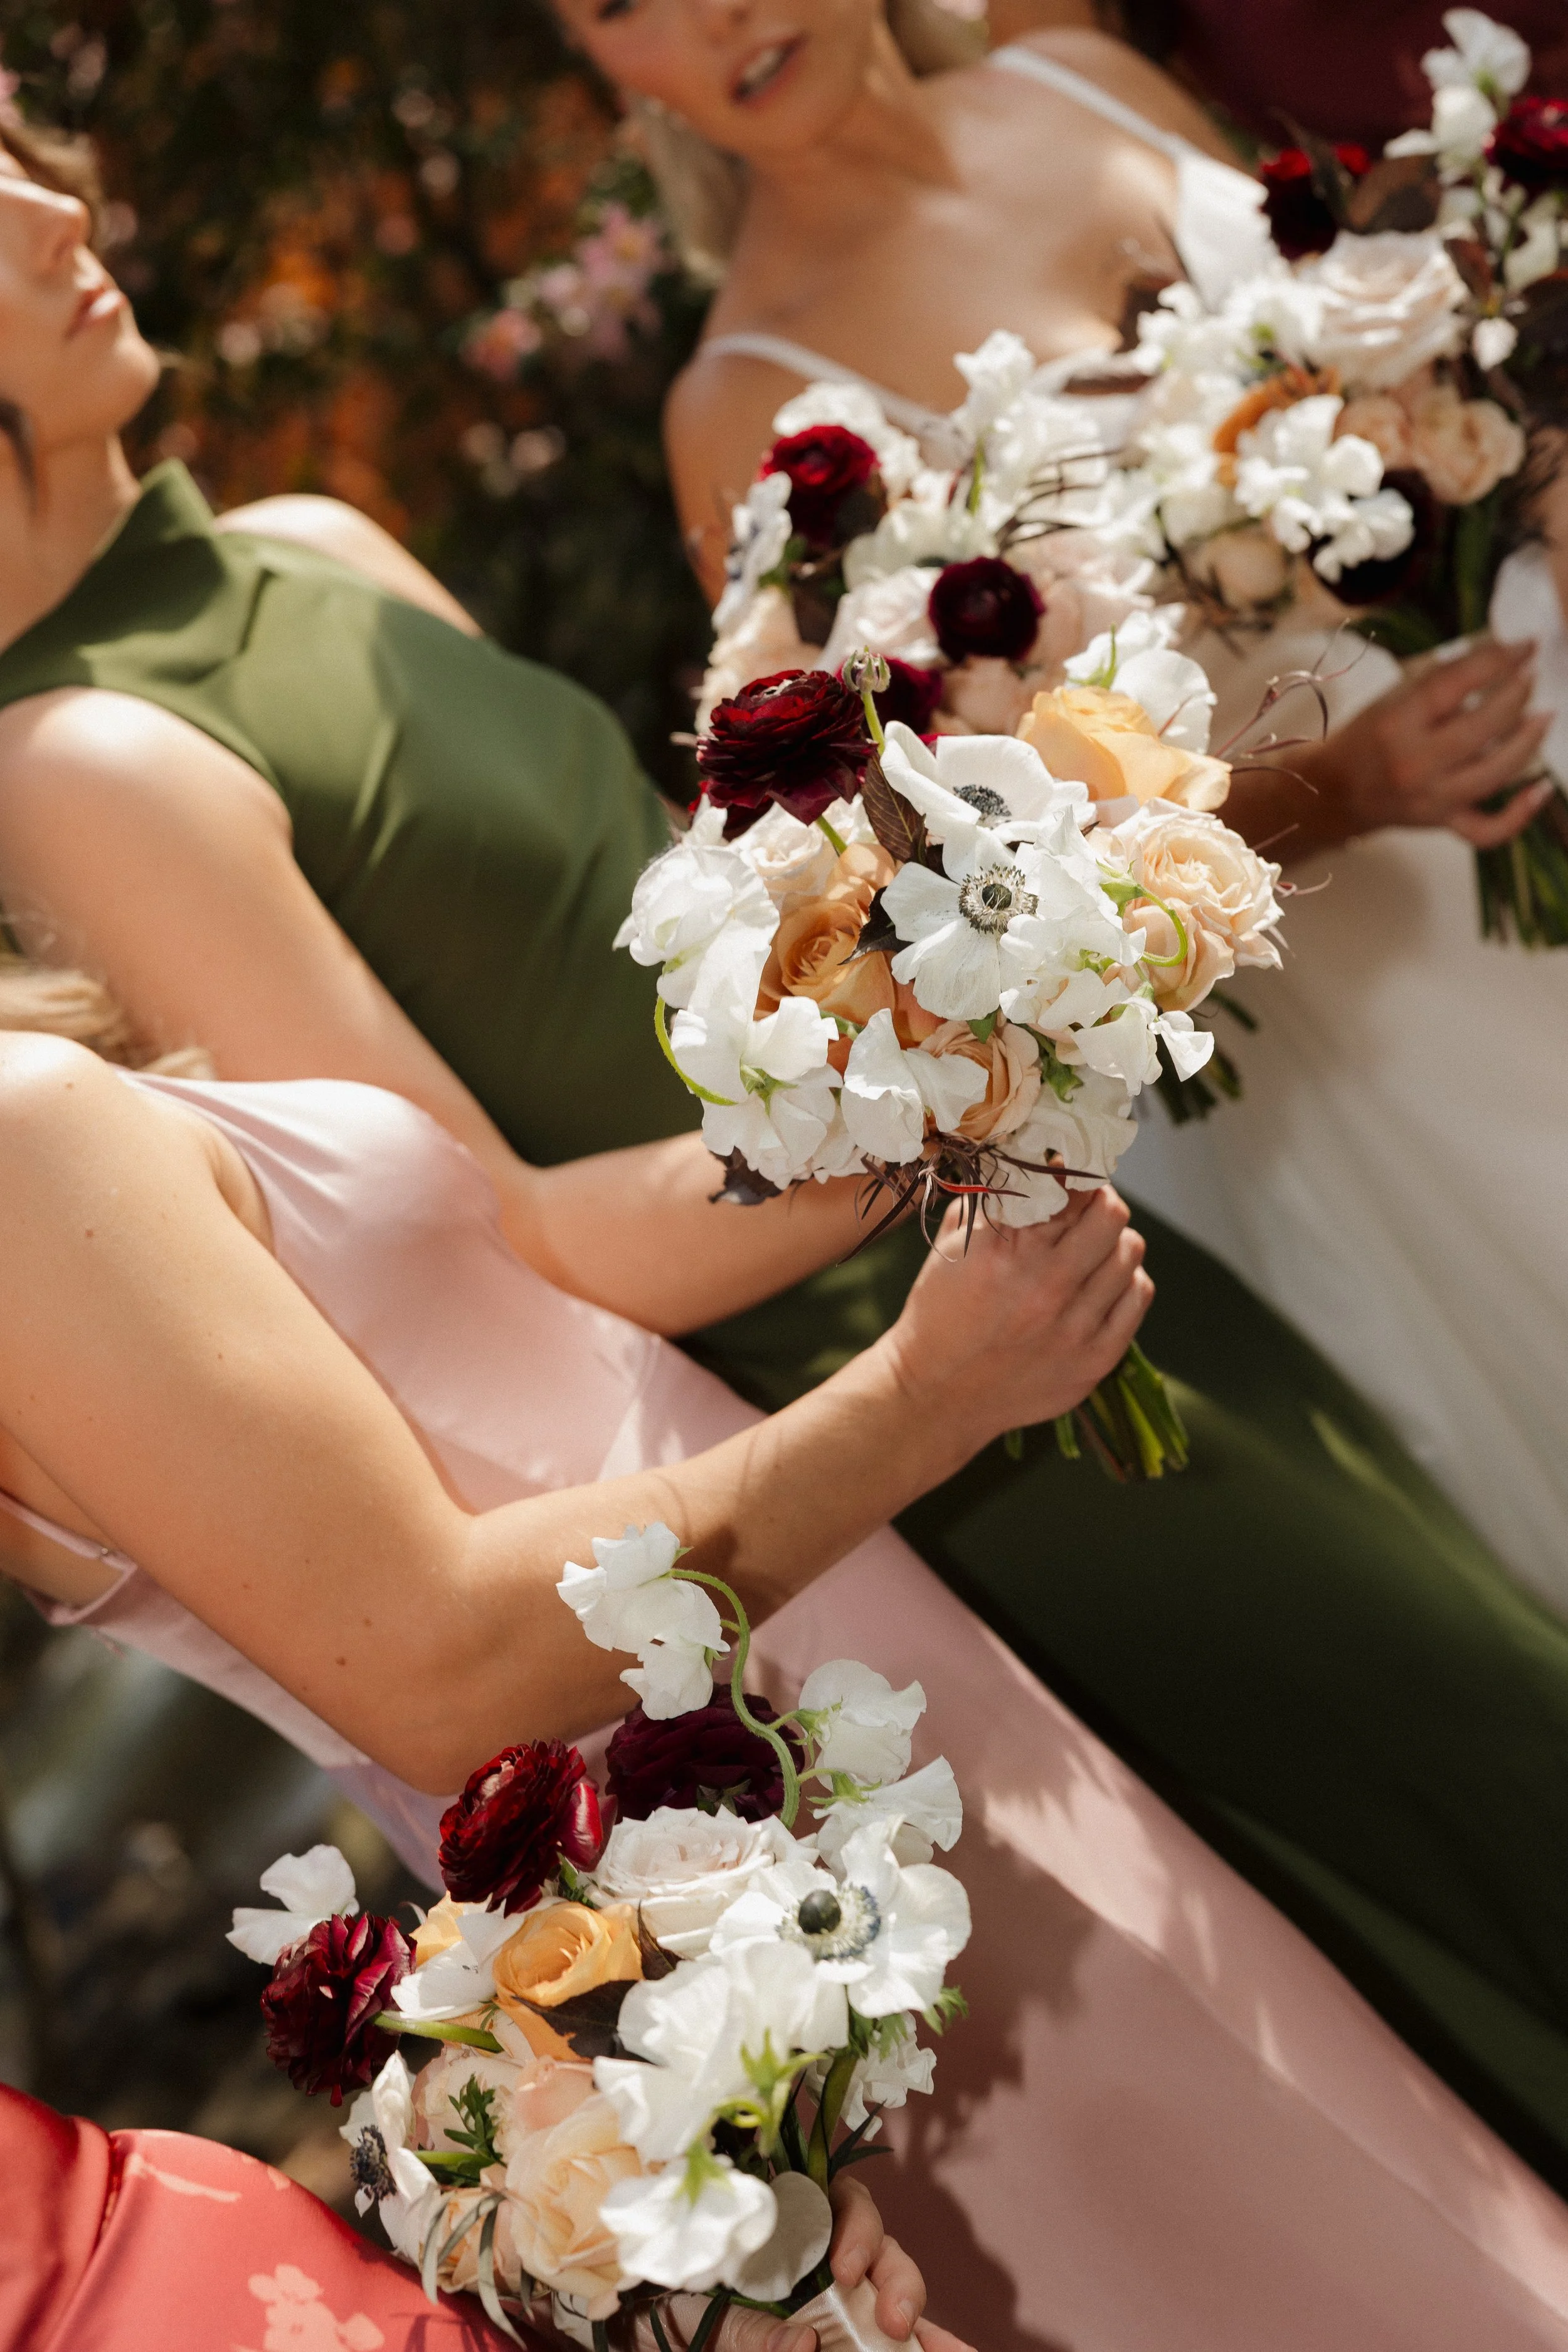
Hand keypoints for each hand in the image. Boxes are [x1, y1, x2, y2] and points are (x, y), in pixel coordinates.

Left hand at [630, 2175, 971, 2351]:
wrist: (644, 2330)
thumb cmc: (660, 2310)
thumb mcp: (692, 2315)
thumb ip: (744, 2329)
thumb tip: (806, 2348)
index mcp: (779, 2223)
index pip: (836, 2199)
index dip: (853, 2225)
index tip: (845, 2269)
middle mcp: (814, 2250)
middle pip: (875, 2240)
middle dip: (895, 2275)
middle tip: (894, 2322)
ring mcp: (831, 2292)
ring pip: (889, 2283)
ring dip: (913, 2309)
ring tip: (929, 2348)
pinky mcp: (839, 2326)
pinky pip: (886, 2327)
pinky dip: (923, 2338)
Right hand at [880, 1185, 1152, 1455]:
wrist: (937, 1394)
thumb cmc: (940, 1315)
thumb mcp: (952, 1248)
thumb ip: (992, 1203)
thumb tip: (1034, 1167)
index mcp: (1003, 1251)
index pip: (1066, 1188)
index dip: (1071, 1176)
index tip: (1067, 1177)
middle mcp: (1044, 1284)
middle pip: (1110, 1212)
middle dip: (1099, 1201)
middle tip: (1087, 1208)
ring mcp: (1074, 1325)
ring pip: (1130, 1251)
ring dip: (1114, 1240)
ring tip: (1094, 1248)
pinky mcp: (1096, 1358)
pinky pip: (1139, 1294)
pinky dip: (1126, 1280)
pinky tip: (1103, 1283)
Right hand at [1292, 637, 1553, 851]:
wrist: (1332, 793)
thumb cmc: (1365, 739)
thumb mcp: (1392, 699)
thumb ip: (1440, 682)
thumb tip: (1498, 660)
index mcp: (1397, 723)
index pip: (1457, 682)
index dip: (1498, 659)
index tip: (1524, 644)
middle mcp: (1414, 763)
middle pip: (1485, 725)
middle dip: (1518, 694)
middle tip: (1531, 676)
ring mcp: (1431, 799)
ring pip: (1498, 771)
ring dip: (1530, 739)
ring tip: (1543, 715)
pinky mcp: (1442, 823)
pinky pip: (1490, 829)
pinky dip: (1520, 813)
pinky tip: (1541, 788)